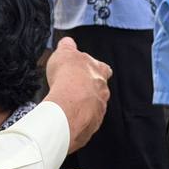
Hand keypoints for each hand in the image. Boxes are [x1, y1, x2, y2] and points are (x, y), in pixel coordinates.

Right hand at [44, 37, 112, 152]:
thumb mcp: (64, 53)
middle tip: (72, 90)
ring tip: (67, 106)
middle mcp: (103, 91)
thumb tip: (67, 42)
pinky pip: (85, 124)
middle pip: (99, 90)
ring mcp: (99, 110)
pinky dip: (77, 122)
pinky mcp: (91, 126)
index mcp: (100, 71)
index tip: (85, 71)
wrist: (69, 105)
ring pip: (93, 109)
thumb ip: (67, 46)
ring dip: (83, 108)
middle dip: (87, 91)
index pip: (103, 68)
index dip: (95, 69)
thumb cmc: (68, 77)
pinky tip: (66, 119)